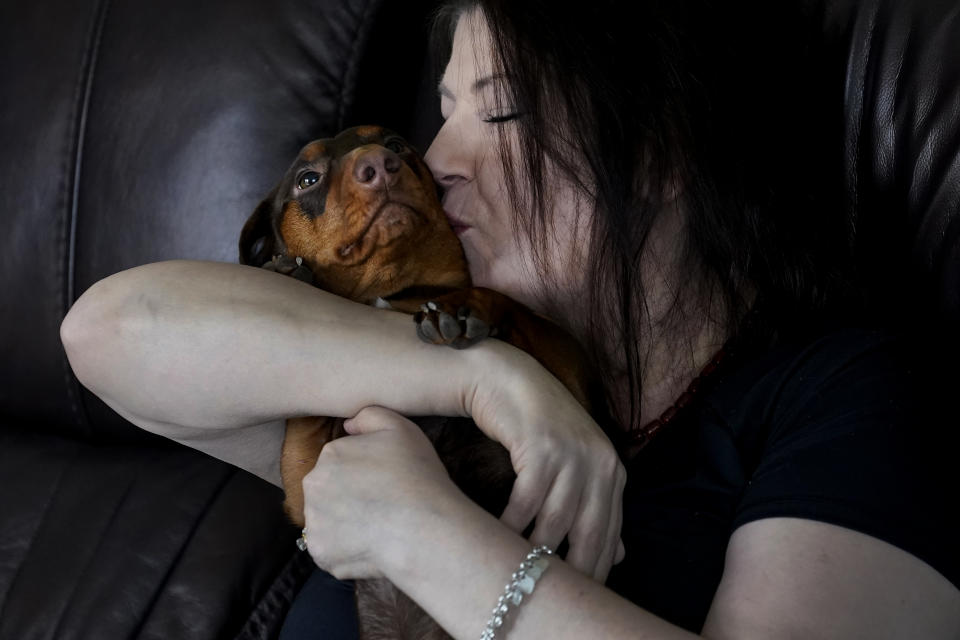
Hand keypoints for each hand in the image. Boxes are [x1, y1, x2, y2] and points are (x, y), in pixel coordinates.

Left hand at [300, 406, 461, 579]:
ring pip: (328, 521)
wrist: (423, 530)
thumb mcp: (400, 427)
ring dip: (346, 524)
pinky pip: (332, 550)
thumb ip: (369, 415)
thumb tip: (347, 425)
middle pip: (329, 490)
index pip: (341, 461)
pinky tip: (373, 544)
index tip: (383, 481)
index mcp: (330, 455)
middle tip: (381, 504)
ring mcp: (315, 522)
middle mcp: (314, 487)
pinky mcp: (321, 553)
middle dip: (349, 497)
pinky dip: (348, 550)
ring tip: (379, 526)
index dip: (364, 471)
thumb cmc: (416, 476)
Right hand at [468, 343, 626, 581]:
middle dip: (570, 573)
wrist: (507, 379)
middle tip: (544, 597)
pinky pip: (526, 502)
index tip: (577, 599)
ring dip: (534, 552)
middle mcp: (601, 464)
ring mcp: (574, 454)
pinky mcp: (543, 447)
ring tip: (518, 577)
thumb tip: (620, 556)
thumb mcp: (576, 463)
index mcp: (613, 473)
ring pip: (555, 523)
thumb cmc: (539, 426)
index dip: (594, 572)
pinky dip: (511, 525)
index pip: (610, 537)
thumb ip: (597, 506)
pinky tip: (497, 538)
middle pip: (588, 535)